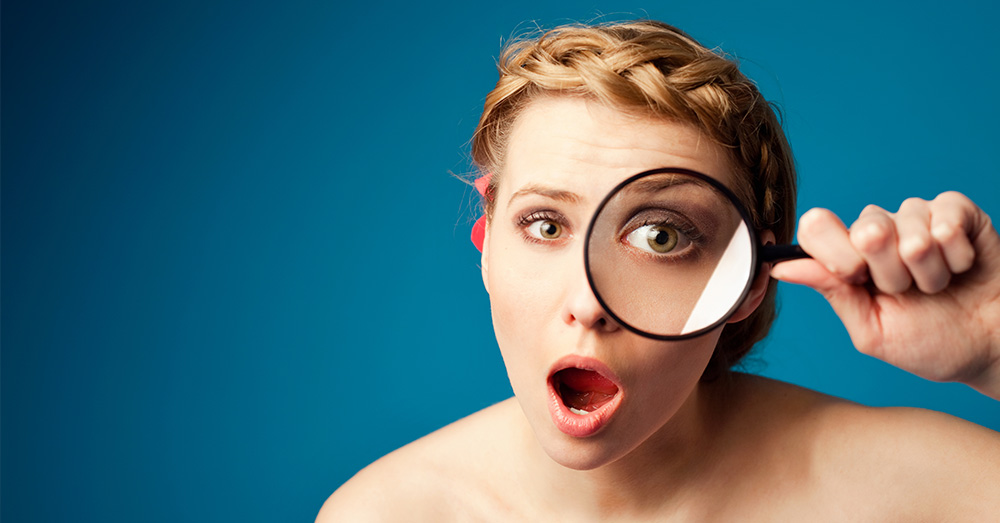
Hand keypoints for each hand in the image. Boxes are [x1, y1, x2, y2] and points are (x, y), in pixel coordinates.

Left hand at [770, 192, 999, 399]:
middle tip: (908, 291)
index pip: (816, 226)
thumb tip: (781, 266)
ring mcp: (915, 216)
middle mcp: (877, 230)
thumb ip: (832, 292)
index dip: (835, 252)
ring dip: (930, 271)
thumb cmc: (930, 341)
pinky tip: (962, 267)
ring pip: (910, 229)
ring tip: (939, 286)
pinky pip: (945, 221)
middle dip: (892, 273)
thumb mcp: (872, 330)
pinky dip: (957, 255)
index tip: (857, 278)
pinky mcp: (954, 210)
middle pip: (865, 228)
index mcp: (848, 258)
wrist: (990, 346)